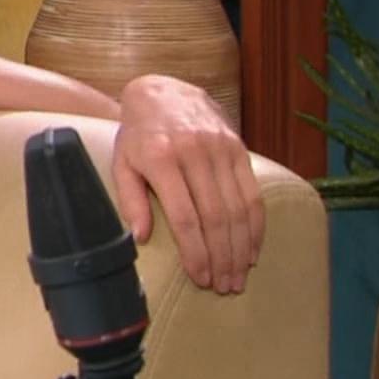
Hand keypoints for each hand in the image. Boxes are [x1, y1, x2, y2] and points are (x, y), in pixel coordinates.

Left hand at [110, 74, 264, 293]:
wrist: (164, 92)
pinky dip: (255, 226)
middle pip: (216, 217)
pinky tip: (252, 249)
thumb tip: (140, 238)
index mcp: (161, 159)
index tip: (200, 278)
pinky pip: (252, 193)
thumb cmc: (138, 136)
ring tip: (239, 277)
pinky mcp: (239, 149)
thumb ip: (130, 200)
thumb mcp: (122, 163)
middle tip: (224, 287)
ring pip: (238, 209)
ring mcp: (220, 149)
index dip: (195, 252)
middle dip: (222, 258)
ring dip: (241, 248)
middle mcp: (194, 153)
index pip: (185, 217)